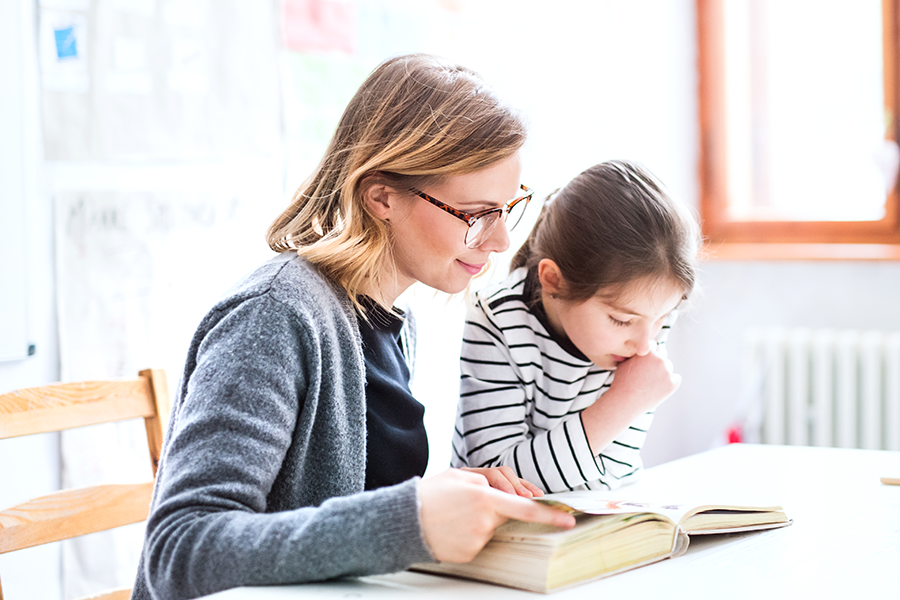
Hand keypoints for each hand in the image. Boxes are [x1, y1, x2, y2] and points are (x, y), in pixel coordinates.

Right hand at [418, 469, 574, 562]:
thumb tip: (515, 493)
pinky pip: (479, 541)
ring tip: (454, 514)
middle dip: (497, 506)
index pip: (525, 507)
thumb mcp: (461, 474)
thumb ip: (491, 479)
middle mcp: (484, 520)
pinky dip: (470, 534)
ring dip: (480, 520)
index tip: (569, 520)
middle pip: (506, 513)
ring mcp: (477, 540)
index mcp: (484, 496)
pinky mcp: (469, 554)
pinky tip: (452, 528)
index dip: (549, 514)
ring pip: (491, 528)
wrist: (404, 520)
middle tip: (469, 502)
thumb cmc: (432, 492)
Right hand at [580, 345, 680, 453]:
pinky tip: (659, 387)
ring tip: (650, 382)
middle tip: (647, 372)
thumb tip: (641, 347)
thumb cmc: (622, 382)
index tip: (643, 361)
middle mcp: (659, 359)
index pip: (653, 345)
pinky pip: (676, 379)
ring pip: (668, 366)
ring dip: (662, 371)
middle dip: (656, 359)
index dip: (647, 353)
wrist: (625, 402)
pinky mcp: (672, 384)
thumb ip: (636, 352)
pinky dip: (670, 383)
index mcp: (648, 351)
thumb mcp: (625, 362)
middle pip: (663, 353)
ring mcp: (667, 372)